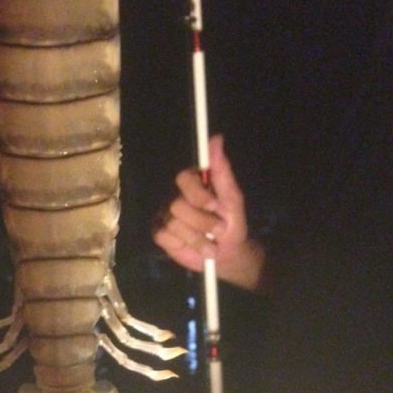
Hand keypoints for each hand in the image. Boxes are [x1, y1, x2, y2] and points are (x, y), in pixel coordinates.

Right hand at [153, 134, 266, 291]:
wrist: (226, 254)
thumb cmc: (231, 224)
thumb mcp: (232, 199)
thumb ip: (222, 171)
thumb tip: (216, 138)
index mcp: (194, 184)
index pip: (184, 178)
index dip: (197, 194)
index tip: (214, 205)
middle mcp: (177, 196)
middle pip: (177, 205)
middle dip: (202, 221)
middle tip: (218, 231)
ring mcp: (166, 215)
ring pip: (173, 223)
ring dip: (197, 238)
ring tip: (209, 245)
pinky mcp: (160, 233)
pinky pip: (164, 236)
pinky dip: (183, 244)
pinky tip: (192, 246)